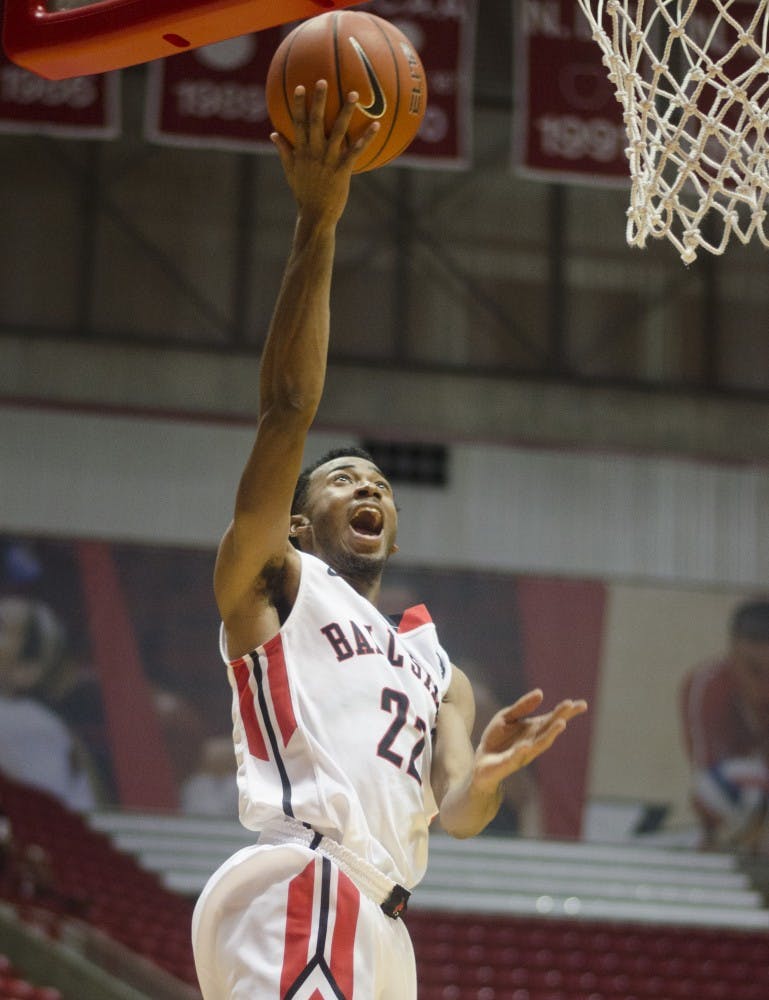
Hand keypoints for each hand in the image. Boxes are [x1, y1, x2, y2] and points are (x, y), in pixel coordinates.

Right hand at [271, 80, 379, 225]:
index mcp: (301, 151)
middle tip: (324, 80)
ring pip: (338, 131)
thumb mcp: (290, 172)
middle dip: (319, 100)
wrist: (316, 215)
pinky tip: (375, 125)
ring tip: (354, 94)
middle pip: (316, 121)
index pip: (297, 123)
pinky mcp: (342, 170)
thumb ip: (283, 151)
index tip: (300, 86)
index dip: (298, 104)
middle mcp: (314, 152)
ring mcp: (328, 160)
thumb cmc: (304, 193)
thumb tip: (273, 134)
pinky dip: (365, 138)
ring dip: (346, 112)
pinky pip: (355, 150)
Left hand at [472, 689, 586, 795]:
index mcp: (533, 729)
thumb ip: (522, 706)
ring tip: (562, 723)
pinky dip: (521, 751)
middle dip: (562, 717)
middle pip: (550, 728)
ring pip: (539, 743)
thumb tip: (541, 692)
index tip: (582, 704)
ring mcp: (523, 752)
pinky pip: (515, 757)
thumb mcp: (507, 716)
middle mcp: (533, 741)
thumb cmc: (497, 739)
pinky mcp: (508, 762)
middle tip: (573, 707)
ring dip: (551, 734)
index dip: (567, 711)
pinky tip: (526, 745)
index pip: (553, 718)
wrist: (482, 761)